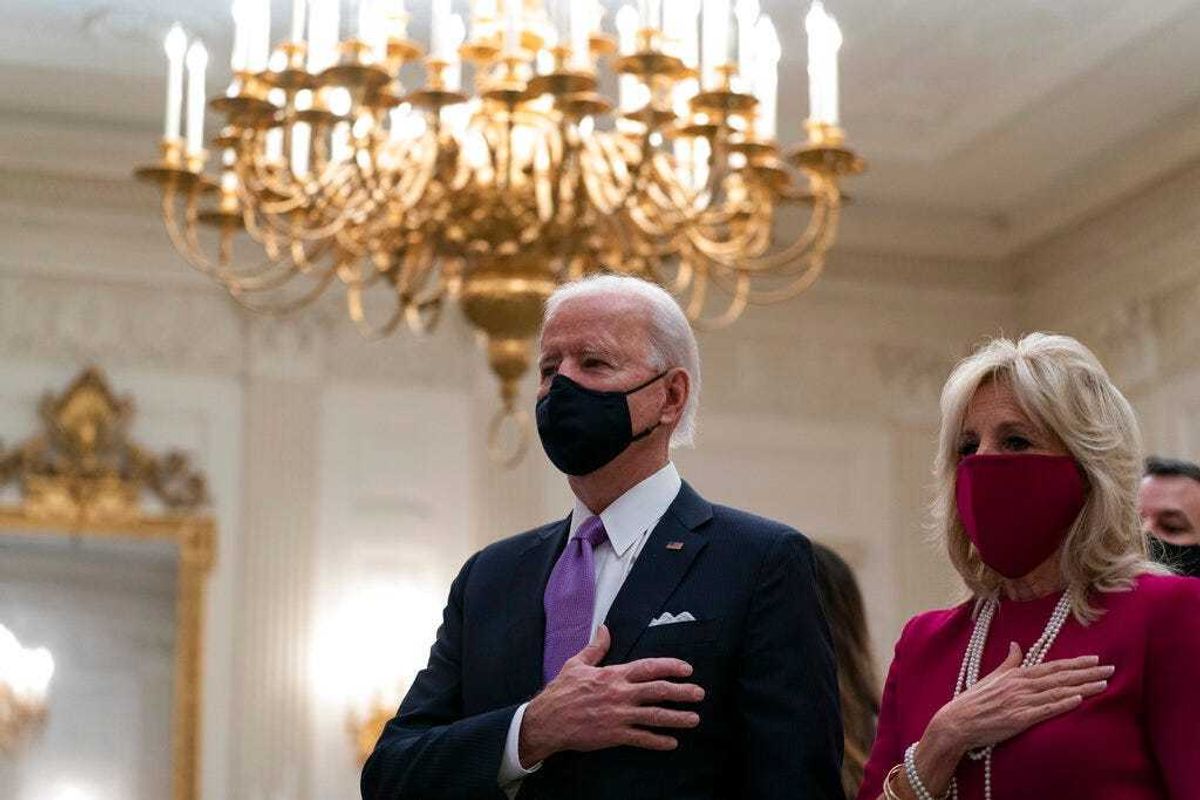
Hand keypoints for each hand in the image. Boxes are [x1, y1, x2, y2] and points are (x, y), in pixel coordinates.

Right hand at [518, 624, 703, 765]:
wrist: (547, 720)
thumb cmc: (561, 691)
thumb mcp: (576, 664)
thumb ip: (595, 647)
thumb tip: (604, 629)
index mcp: (613, 675)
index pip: (648, 667)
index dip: (670, 667)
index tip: (687, 669)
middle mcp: (620, 694)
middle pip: (658, 691)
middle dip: (682, 692)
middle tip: (699, 693)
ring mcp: (619, 715)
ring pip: (655, 716)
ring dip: (677, 718)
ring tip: (694, 719)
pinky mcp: (614, 735)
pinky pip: (641, 738)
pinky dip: (658, 741)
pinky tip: (672, 743)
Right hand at [927, 642, 1112, 755]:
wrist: (958, 721)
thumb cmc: (974, 700)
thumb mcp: (991, 677)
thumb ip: (1008, 662)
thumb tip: (1016, 645)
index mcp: (1016, 675)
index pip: (1051, 666)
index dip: (1074, 663)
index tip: (1094, 659)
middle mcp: (1021, 685)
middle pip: (1060, 677)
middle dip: (1086, 672)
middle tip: (1109, 669)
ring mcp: (1021, 701)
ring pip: (1057, 691)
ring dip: (1082, 687)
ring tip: (1103, 683)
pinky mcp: (1019, 718)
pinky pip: (1045, 710)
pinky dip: (1062, 704)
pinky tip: (1078, 700)